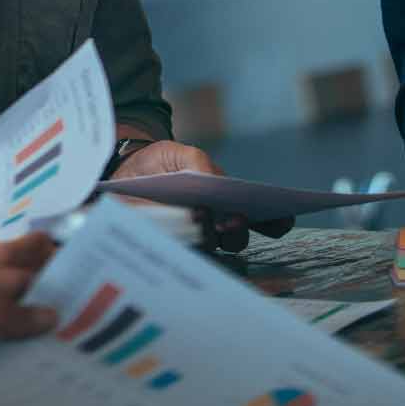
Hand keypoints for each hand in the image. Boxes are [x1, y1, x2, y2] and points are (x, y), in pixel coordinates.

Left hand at [109, 139, 292, 251]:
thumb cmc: (157, 163)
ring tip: (203, 219)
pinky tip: (179, 225)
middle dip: (238, 230)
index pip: (258, 219)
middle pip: (236, 239)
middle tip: (234, 218)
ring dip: (211, 236)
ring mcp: (187, 239)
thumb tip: (217, 184)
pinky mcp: (161, 246)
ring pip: (209, 248)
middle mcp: (211, 226)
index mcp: (225, 203)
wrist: (119, 173)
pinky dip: (181, 240)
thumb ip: (200, 163)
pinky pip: (177, 251)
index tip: (285, 217)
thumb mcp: (181, 154)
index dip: (276, 221)